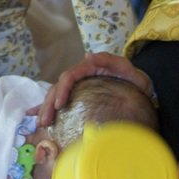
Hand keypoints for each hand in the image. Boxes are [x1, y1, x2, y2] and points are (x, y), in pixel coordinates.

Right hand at [35, 52, 151, 126]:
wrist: (141, 88)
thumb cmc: (134, 78)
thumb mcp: (125, 67)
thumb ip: (108, 60)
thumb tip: (87, 56)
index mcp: (87, 68)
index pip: (68, 77)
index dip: (61, 90)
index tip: (58, 106)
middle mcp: (79, 77)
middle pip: (57, 87)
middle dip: (48, 104)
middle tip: (44, 121)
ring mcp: (78, 87)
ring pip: (56, 95)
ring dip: (45, 108)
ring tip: (41, 123)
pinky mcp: (78, 97)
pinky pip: (61, 101)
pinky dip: (48, 108)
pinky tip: (37, 117)